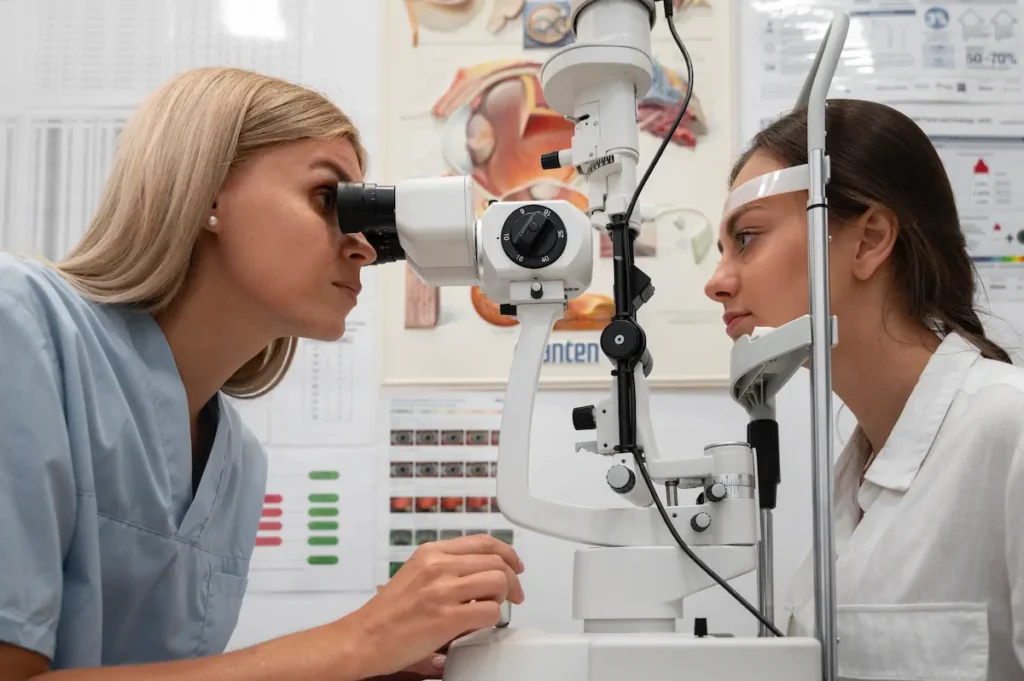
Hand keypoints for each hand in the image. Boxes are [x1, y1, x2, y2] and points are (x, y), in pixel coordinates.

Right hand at [339, 534, 524, 678]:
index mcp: (431, 552)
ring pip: (498, 582)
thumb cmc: (388, 614)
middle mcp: (437, 566)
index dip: (507, 553)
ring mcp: (442, 590)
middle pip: (496, 561)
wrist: (364, 638)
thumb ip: (447, 567)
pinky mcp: (446, 617)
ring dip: (503, 598)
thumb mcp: (416, 574)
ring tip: (493, 609)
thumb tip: (481, 571)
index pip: (483, 542)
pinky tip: (480, 624)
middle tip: (514, 595)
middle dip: (513, 579)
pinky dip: (492, 619)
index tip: (515, 565)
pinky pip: (490, 611)